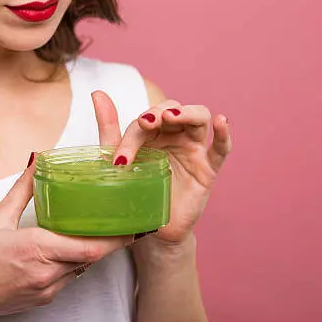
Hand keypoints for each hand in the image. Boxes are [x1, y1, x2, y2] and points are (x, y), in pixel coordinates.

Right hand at [0, 155, 133, 321]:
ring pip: (82, 268)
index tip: (134, 226)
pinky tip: (71, 248)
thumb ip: (23, 190)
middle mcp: (47, 273)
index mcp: (37, 250)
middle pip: (92, 258)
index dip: (116, 238)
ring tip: (104, 231)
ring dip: (93, 251)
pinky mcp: (44, 299)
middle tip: (128, 224)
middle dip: (112, 242)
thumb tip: (37, 160)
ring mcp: (47, 289)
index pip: (89, 248)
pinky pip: (70, 278)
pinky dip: (75, 262)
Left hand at [92, 91, 231, 243]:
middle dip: (158, 113)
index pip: (145, 121)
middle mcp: (174, 135)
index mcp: (152, 132)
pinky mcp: (208, 169)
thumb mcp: (118, 160)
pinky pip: (221, 149)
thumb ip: (110, 127)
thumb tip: (97, 93)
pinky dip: (224, 134)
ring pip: (198, 118)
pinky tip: (221, 121)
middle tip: (146, 123)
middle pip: (173, 109)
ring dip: (186, 113)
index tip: (119, 161)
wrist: (149, 228)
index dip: (132, 136)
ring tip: (171, 116)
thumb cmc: (135, 191)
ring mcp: (193, 149)